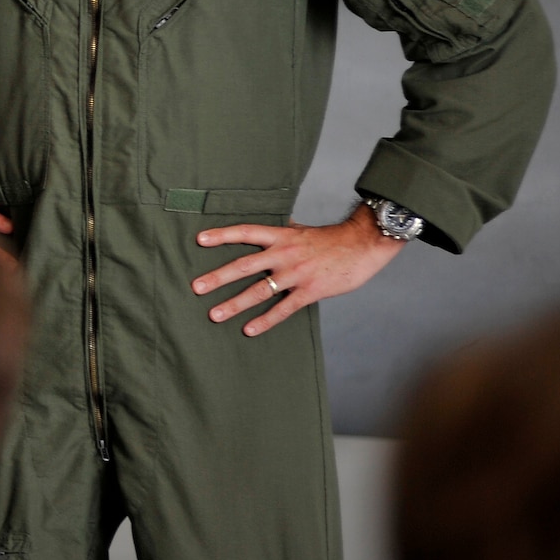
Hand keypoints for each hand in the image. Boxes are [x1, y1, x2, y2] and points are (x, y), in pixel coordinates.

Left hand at [191, 204, 404, 336]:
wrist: (363, 244)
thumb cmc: (331, 239)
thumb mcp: (301, 231)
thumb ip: (282, 233)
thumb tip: (268, 230)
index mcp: (280, 237)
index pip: (245, 233)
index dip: (222, 236)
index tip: (199, 240)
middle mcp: (284, 254)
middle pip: (244, 266)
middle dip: (218, 277)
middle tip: (195, 287)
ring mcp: (296, 274)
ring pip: (259, 291)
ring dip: (234, 304)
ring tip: (214, 314)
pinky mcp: (309, 291)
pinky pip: (283, 308)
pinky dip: (265, 320)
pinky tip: (249, 329)